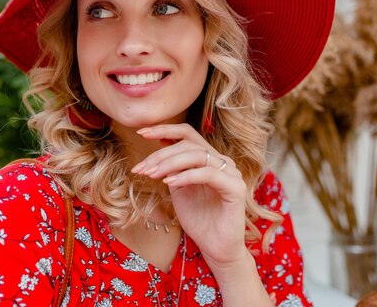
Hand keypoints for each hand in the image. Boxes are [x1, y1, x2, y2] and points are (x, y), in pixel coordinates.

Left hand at [131, 123, 247, 266]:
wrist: (216, 248)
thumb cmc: (198, 220)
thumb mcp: (179, 188)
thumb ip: (172, 168)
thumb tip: (157, 145)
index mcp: (210, 159)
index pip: (187, 134)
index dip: (165, 129)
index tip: (141, 132)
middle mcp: (222, 162)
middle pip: (189, 143)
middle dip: (161, 154)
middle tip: (141, 168)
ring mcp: (231, 173)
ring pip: (197, 155)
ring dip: (169, 163)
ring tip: (151, 174)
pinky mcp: (236, 188)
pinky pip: (208, 174)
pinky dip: (186, 176)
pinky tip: (169, 182)